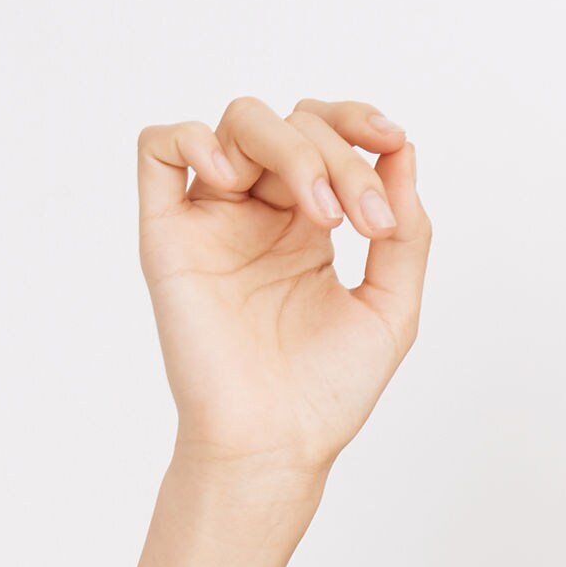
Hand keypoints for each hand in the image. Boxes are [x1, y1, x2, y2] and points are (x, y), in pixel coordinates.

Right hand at [136, 96, 430, 484]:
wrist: (277, 444)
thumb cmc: (327, 393)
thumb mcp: (391, 309)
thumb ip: (406, 233)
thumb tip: (403, 153)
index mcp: (308, 224)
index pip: (325, 136)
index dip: (357, 122)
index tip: (393, 142)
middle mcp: (259, 213)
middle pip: (290, 125)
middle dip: (339, 157)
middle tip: (365, 221)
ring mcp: (213, 220)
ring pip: (236, 124)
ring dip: (289, 150)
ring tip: (321, 214)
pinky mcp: (169, 236)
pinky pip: (159, 150)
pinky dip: (192, 140)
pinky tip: (232, 176)